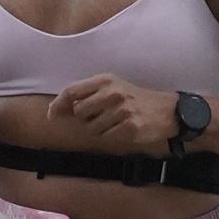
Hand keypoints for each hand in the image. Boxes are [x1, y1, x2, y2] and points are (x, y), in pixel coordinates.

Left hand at [53, 75, 182, 153]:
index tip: (52, 114)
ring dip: (99, 130)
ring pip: (91, 128)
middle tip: (100, 117)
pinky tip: (122, 129)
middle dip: (84, 119)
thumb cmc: (134, 100)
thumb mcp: (111, 88)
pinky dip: (110, 136)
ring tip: (115, 122)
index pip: (71, 91)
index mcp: (105, 81)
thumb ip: (86, 96)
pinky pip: (105, 137)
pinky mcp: (129, 127)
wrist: (165, 110)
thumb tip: (56, 110)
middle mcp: (112, 93)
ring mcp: (121, 111)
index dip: (59, 104)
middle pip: (79, 112)